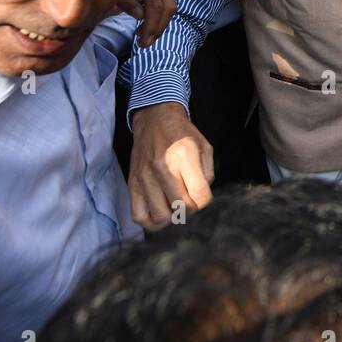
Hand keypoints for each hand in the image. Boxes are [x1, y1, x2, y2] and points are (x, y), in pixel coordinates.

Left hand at [115, 0, 175, 46]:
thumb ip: (126, 3)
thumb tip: (141, 17)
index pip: (155, 4)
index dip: (152, 26)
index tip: (144, 42)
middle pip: (167, 6)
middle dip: (158, 27)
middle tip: (146, 43)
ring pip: (170, 4)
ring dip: (160, 23)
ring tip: (144, 34)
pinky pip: (168, 0)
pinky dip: (160, 15)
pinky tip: (147, 23)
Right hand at [129, 102, 213, 229]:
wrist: (155, 120)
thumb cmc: (182, 134)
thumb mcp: (205, 147)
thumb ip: (208, 174)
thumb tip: (202, 199)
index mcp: (184, 156)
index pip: (199, 195)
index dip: (205, 203)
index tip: (202, 198)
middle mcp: (162, 168)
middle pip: (181, 208)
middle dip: (191, 211)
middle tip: (190, 204)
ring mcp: (144, 177)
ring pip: (160, 216)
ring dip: (172, 218)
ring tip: (176, 208)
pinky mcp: (132, 184)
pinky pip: (138, 215)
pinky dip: (150, 222)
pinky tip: (160, 212)